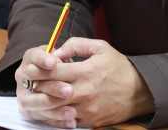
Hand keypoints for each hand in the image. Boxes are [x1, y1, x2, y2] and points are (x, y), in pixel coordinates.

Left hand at [15, 38, 154, 127]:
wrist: (139, 92)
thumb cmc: (118, 67)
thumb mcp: (100, 47)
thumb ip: (76, 45)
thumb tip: (55, 52)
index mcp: (86, 71)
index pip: (53, 71)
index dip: (38, 69)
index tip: (31, 67)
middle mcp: (84, 91)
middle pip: (50, 91)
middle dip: (36, 85)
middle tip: (28, 82)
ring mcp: (86, 109)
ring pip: (55, 108)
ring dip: (43, 102)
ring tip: (36, 94)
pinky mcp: (89, 121)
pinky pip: (66, 120)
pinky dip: (56, 114)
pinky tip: (51, 106)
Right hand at [15, 46, 76, 127]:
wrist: (59, 79)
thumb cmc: (63, 63)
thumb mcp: (67, 52)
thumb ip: (68, 48)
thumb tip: (62, 56)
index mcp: (31, 58)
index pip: (33, 56)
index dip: (42, 60)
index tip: (54, 63)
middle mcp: (23, 76)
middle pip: (33, 81)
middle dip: (52, 87)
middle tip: (69, 90)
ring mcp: (24, 93)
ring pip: (32, 103)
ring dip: (52, 108)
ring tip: (72, 112)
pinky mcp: (28, 110)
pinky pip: (39, 117)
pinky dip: (55, 120)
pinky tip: (71, 121)